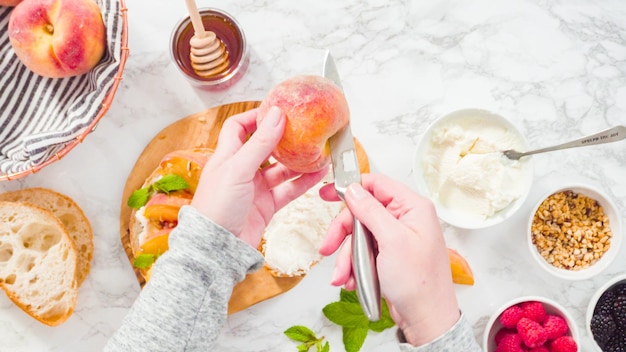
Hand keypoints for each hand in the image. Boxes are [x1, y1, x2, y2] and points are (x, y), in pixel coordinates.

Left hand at [191, 106, 328, 247]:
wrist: (217, 247)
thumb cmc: (216, 208)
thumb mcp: (238, 169)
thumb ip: (259, 143)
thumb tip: (276, 114)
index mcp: (227, 156)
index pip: (239, 127)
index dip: (256, 116)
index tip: (276, 110)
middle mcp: (241, 170)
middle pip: (265, 147)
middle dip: (284, 139)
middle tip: (303, 129)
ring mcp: (255, 189)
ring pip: (281, 169)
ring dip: (299, 161)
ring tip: (317, 151)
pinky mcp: (266, 206)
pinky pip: (288, 189)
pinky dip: (303, 182)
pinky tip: (318, 173)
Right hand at [319, 174, 459, 345]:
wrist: (426, 318)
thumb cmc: (420, 282)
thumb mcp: (392, 240)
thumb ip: (371, 211)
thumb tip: (353, 189)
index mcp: (412, 207)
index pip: (377, 184)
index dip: (351, 187)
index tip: (328, 193)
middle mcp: (405, 219)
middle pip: (361, 212)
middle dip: (343, 233)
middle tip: (328, 247)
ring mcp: (395, 238)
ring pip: (358, 235)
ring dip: (346, 256)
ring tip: (342, 275)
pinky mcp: (388, 255)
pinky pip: (362, 252)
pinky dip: (353, 265)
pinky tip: (351, 279)